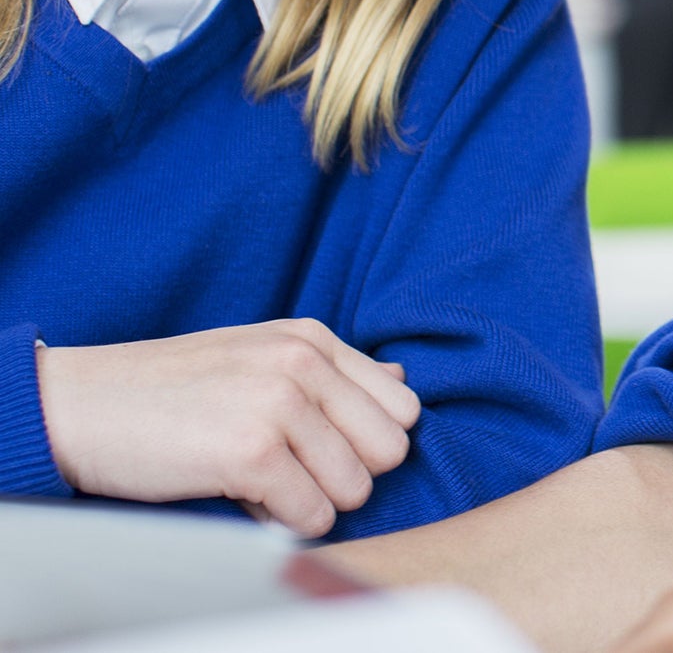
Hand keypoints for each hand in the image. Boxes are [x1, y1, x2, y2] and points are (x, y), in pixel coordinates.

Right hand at [37, 319, 420, 537]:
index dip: (366, 442)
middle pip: (390, 450)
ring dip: (311, 501)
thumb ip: (335, 372)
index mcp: (313, 339)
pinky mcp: (252, 453)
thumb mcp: (261, 356)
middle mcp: (305, 362)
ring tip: (258, 480)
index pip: (402, 407)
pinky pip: (313, 515)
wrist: (81, 406)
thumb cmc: (173, 391)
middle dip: (348, 475)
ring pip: (356, 488)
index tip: (317, 446)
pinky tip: (240, 496)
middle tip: (291, 470)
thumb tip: (401, 380)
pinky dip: (281, 522)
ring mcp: (279, 404)